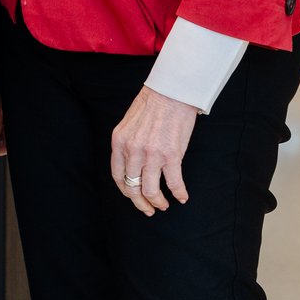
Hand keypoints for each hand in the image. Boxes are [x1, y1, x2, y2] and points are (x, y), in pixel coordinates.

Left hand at [110, 85, 197, 215]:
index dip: (126, 191)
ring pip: (151, 191)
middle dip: (141, 203)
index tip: (133, 197)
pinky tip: (182, 197)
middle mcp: (132, 151)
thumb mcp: (129, 124)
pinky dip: (179, 193)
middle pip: (133, 188)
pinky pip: (174, 183)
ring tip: (164, 205)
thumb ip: (127, 144)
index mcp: (119, 142)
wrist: (171, 91)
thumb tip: (133, 164)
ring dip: (158, 202)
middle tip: (149, 209)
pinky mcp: (171, 156)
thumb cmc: (153, 103)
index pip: (118, 176)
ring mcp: (151, 155)